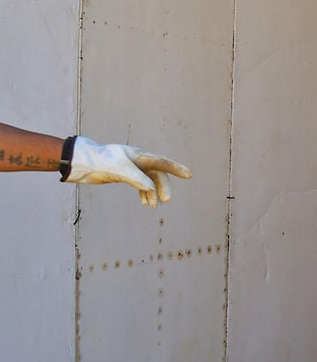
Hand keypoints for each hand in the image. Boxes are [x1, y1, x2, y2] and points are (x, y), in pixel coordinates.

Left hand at [66, 137, 192, 207]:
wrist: (83, 163)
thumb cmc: (101, 162)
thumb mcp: (119, 170)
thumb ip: (137, 178)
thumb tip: (151, 188)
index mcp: (139, 156)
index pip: (161, 162)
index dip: (176, 169)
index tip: (189, 175)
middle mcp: (137, 161)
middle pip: (157, 174)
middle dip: (163, 187)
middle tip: (166, 200)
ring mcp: (131, 168)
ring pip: (149, 181)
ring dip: (153, 193)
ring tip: (153, 205)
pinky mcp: (124, 175)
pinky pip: (140, 184)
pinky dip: (144, 193)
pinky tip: (145, 202)